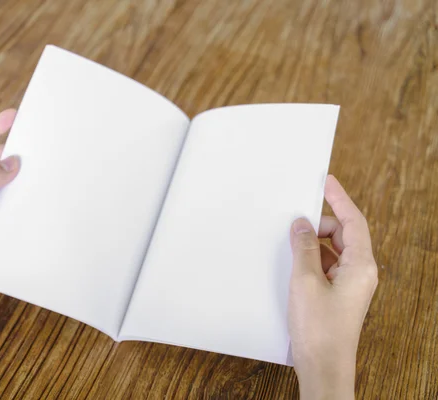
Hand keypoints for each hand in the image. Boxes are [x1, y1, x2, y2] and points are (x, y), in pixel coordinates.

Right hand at [288, 175, 377, 399]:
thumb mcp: (305, 280)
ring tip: (290, 244)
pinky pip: (327, 266)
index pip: (353, 221)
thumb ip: (304, 248)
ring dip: (313, 243)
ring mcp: (350, 285)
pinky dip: (312, 259)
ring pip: (333, 250)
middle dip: (319, 224)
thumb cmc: (319, 328)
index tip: (327, 181)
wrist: (323, 365)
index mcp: (361, 266)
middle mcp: (360, 273)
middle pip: (343, 234)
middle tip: (295, 220)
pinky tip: (294, 262)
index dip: (340, 198)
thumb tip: (300, 224)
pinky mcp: (338, 295)